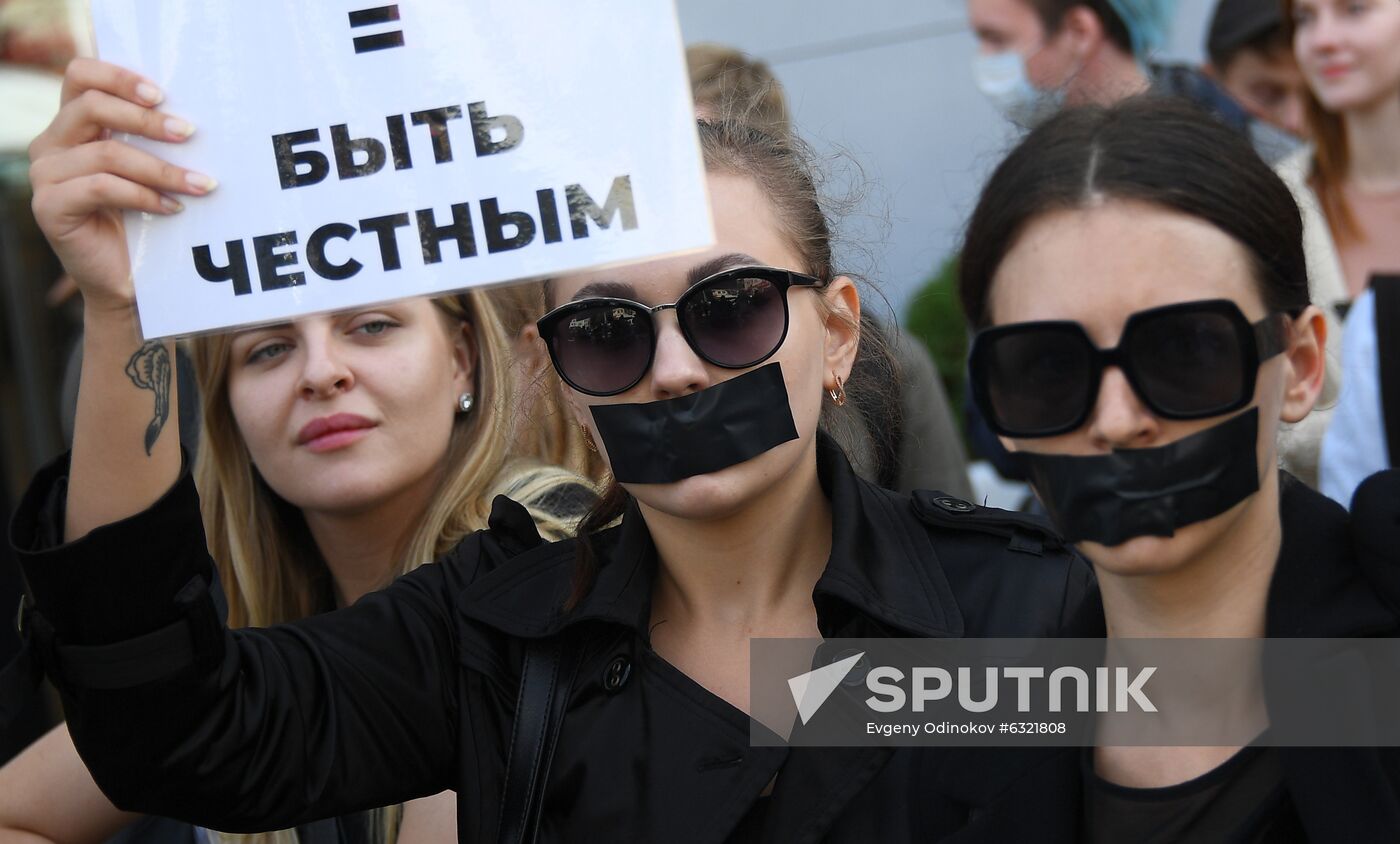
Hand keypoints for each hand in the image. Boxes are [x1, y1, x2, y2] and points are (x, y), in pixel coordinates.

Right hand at [28, 58, 216, 316]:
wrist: (127, 280)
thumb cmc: (145, 220)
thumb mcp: (150, 171)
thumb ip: (155, 140)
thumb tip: (198, 115)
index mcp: (72, 125)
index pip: (81, 75)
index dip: (119, 76)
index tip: (163, 94)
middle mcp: (51, 144)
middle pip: (91, 106)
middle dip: (146, 118)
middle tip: (189, 132)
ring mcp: (45, 175)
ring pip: (106, 152)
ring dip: (161, 167)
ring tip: (201, 184)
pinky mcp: (49, 207)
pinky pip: (102, 187)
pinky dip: (144, 196)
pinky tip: (173, 208)